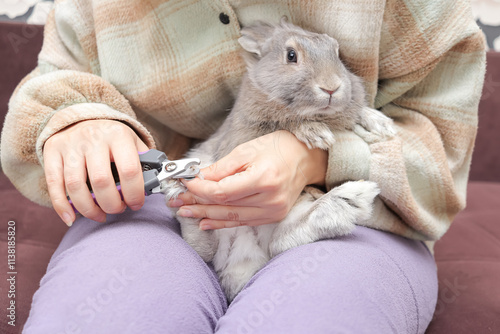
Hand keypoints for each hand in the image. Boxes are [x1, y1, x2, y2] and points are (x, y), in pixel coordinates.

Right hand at [43, 120, 148, 225]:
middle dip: (112, 204)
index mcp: (118, 135)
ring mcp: (71, 145)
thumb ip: (144, 161)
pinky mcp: (52, 152)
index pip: (129, 170)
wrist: (80, 117)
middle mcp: (93, 138)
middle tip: (118, 209)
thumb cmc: (111, 137)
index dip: (134, 193)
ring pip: (76, 186)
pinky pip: (54, 184)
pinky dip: (62, 206)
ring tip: (100, 215)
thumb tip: (155, 184)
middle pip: (101, 181)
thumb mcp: (132, 141)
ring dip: (89, 209)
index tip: (136, 204)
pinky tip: (71, 218)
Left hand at [168, 130, 326, 229]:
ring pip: (232, 217)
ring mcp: (273, 210)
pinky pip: (243, 222)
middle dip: (197, 204)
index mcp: (263, 178)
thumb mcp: (247, 150)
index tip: (184, 184)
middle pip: (225, 206)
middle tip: (176, 202)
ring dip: (206, 215)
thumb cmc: (277, 148)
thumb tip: (198, 179)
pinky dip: (223, 223)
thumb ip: (222, 168)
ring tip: (185, 213)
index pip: (222, 191)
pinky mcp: (273, 216)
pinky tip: (206, 223)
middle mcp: (270, 198)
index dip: (200, 190)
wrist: (306, 158)